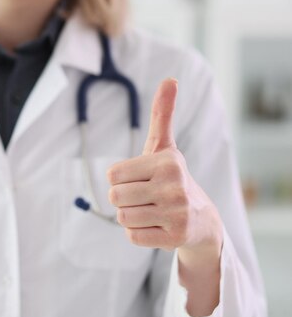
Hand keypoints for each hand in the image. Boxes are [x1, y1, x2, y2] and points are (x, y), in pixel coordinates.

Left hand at [106, 78, 222, 315]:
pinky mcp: (175, 237)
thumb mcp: (165, 147)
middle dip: (124, 199)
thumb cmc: (173, 179)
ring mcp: (176, 213)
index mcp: (167, 161)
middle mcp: (174, 186)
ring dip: (131, 216)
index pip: (112, 174)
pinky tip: (157, 226)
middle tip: (145, 198)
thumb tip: (170, 79)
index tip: (141, 179)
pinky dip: (139, 233)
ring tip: (151, 211)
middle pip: (115, 197)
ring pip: (122, 217)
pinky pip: (132, 236)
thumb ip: (162, 114)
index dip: (120, 179)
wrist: (202, 220)